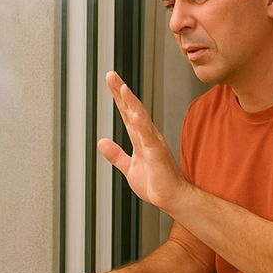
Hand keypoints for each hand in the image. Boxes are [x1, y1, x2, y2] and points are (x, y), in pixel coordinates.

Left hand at [98, 71, 190, 211]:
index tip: (111, 80)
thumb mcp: (129, 167)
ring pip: (141, 118)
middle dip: (121, 92)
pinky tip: (135, 115)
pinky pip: (149, 137)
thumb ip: (116, 154)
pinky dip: (142, 125)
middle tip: (111, 75)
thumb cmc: (156, 183)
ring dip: (132, 103)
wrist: (171, 198)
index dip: (118, 96)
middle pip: (132, 109)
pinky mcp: (157, 154)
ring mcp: (153, 143)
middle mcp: (147, 136)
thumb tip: (102, 142)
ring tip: (122, 88)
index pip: (126, 112)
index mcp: (140, 138)